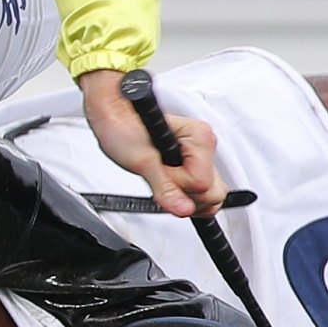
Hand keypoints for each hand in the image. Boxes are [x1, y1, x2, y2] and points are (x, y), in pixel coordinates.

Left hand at [84, 68, 226, 217]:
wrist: (114, 117)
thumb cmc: (124, 128)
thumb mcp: (142, 162)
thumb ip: (165, 188)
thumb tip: (184, 209)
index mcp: (201, 139)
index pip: (203, 185)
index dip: (178, 185)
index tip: (160, 175)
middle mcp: (206, 146)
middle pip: (213, 192)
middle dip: (185, 195)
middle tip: (160, 179)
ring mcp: (201, 156)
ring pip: (210, 194)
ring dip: (185, 196)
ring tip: (161, 180)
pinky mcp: (194, 163)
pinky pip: (201, 191)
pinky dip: (185, 194)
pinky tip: (168, 185)